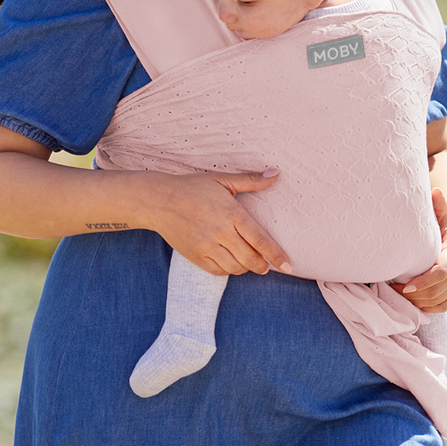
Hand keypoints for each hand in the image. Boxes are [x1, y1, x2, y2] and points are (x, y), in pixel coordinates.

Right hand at [148, 169, 291, 276]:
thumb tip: (276, 173)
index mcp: (231, 213)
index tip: (288, 265)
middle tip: (267, 265)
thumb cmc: (192, 188)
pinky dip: (229, 270)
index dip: (276, 255)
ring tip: (249, 262)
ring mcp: (206, 247)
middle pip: (251, 259)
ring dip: (246, 268)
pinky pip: (218, 271)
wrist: (158, 201)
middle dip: (263, 266)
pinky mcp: (195, 256)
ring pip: (236, 268)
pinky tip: (232, 263)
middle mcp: (220, 232)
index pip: (260, 240)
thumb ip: (251, 180)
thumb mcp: (222, 180)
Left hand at [392, 187, 446, 312]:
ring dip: (417, 301)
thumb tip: (436, 191)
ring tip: (396, 294)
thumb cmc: (444, 220)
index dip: (425, 281)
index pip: (441, 271)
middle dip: (414, 294)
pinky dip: (427, 308)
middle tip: (391, 290)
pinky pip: (443, 305)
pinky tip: (411, 302)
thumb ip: (439, 204)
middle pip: (437, 289)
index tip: (406, 286)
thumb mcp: (442, 210)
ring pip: (438, 300)